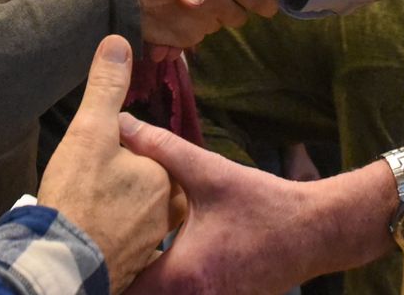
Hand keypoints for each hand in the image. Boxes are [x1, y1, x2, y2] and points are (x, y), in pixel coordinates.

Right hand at [38, 36, 174, 294]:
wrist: (62, 262)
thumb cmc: (79, 193)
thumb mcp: (90, 129)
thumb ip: (106, 87)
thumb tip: (119, 41)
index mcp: (165, 175)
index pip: (145, 149)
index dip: (115, 145)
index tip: (90, 153)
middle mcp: (167, 211)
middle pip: (144, 183)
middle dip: (121, 179)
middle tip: (88, 179)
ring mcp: (150, 244)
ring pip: (136, 215)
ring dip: (117, 210)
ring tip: (88, 206)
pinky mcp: (131, 268)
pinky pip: (124, 245)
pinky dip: (109, 238)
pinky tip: (89, 235)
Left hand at [118, 114, 371, 293]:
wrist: (315, 232)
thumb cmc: (264, 205)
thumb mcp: (211, 173)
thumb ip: (163, 149)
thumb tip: (125, 125)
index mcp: (182, 274)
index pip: (123, 288)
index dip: (101, 271)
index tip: (88, 251)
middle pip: (138, 293)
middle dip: (121, 276)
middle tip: (101, 251)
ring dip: (145, 279)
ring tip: (126, 254)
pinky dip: (169, 284)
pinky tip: (163, 259)